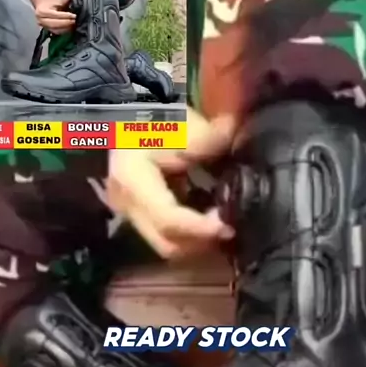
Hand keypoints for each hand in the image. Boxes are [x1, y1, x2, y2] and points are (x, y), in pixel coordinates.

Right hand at [35, 0, 75, 33]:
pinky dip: (64, 31)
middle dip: (66, 23)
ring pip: (56, 30)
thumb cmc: (50, 3)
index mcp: (42, 11)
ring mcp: (43, 26)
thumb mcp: (57, 0)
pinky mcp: (47, 30)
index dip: (65, 16)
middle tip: (74, 21)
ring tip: (73, 25)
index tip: (74, 15)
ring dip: (66, 28)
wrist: (42, 6)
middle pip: (55, 24)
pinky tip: (70, 28)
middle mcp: (41, 20)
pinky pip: (56, 32)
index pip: (56, 15)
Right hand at [107, 108, 235, 258]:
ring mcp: (129, 215)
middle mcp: (127, 206)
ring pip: (166, 246)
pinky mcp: (137, 218)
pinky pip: (165, 237)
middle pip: (167, 244)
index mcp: (133, 181)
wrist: (124, 120)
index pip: (168, 219)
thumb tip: (242, 141)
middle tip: (229, 227)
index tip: (228, 225)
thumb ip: (212, 139)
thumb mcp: (183, 124)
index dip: (200, 228)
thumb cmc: (151, 120)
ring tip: (219, 222)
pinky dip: (188, 234)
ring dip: (196, 241)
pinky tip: (206, 218)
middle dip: (201, 242)